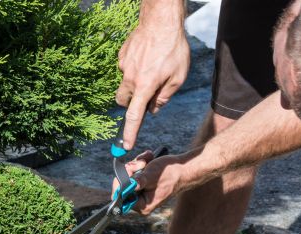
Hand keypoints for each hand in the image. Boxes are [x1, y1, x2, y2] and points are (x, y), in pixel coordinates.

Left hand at [110, 150, 182, 214]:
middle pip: (122, 185)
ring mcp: (140, 193)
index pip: (120, 198)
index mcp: (142, 206)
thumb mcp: (152, 176)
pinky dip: (139, 165)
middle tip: (141, 164)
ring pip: (127, 177)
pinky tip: (148, 160)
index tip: (125, 170)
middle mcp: (140, 202)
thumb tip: (126, 187)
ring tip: (147, 160)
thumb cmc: (172, 174)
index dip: (119, 183)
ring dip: (135, 165)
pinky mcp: (142, 184)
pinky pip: (133, 173)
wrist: (184, 168)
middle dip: (130, 171)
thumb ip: (138, 182)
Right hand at [116, 5, 189, 148]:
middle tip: (145, 94)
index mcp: (145, 87)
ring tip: (151, 67)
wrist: (161, 22)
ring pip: (126, 83)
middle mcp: (131, 79)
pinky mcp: (121, 56)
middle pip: (123, 101)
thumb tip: (154, 108)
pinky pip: (126, 68)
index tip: (124, 145)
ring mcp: (124, 67)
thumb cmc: (173, 48)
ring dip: (135, 83)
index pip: (134, 116)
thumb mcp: (179, 76)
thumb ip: (165, 96)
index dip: (129, 133)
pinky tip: (147, 56)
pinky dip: (135, 67)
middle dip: (131, 103)